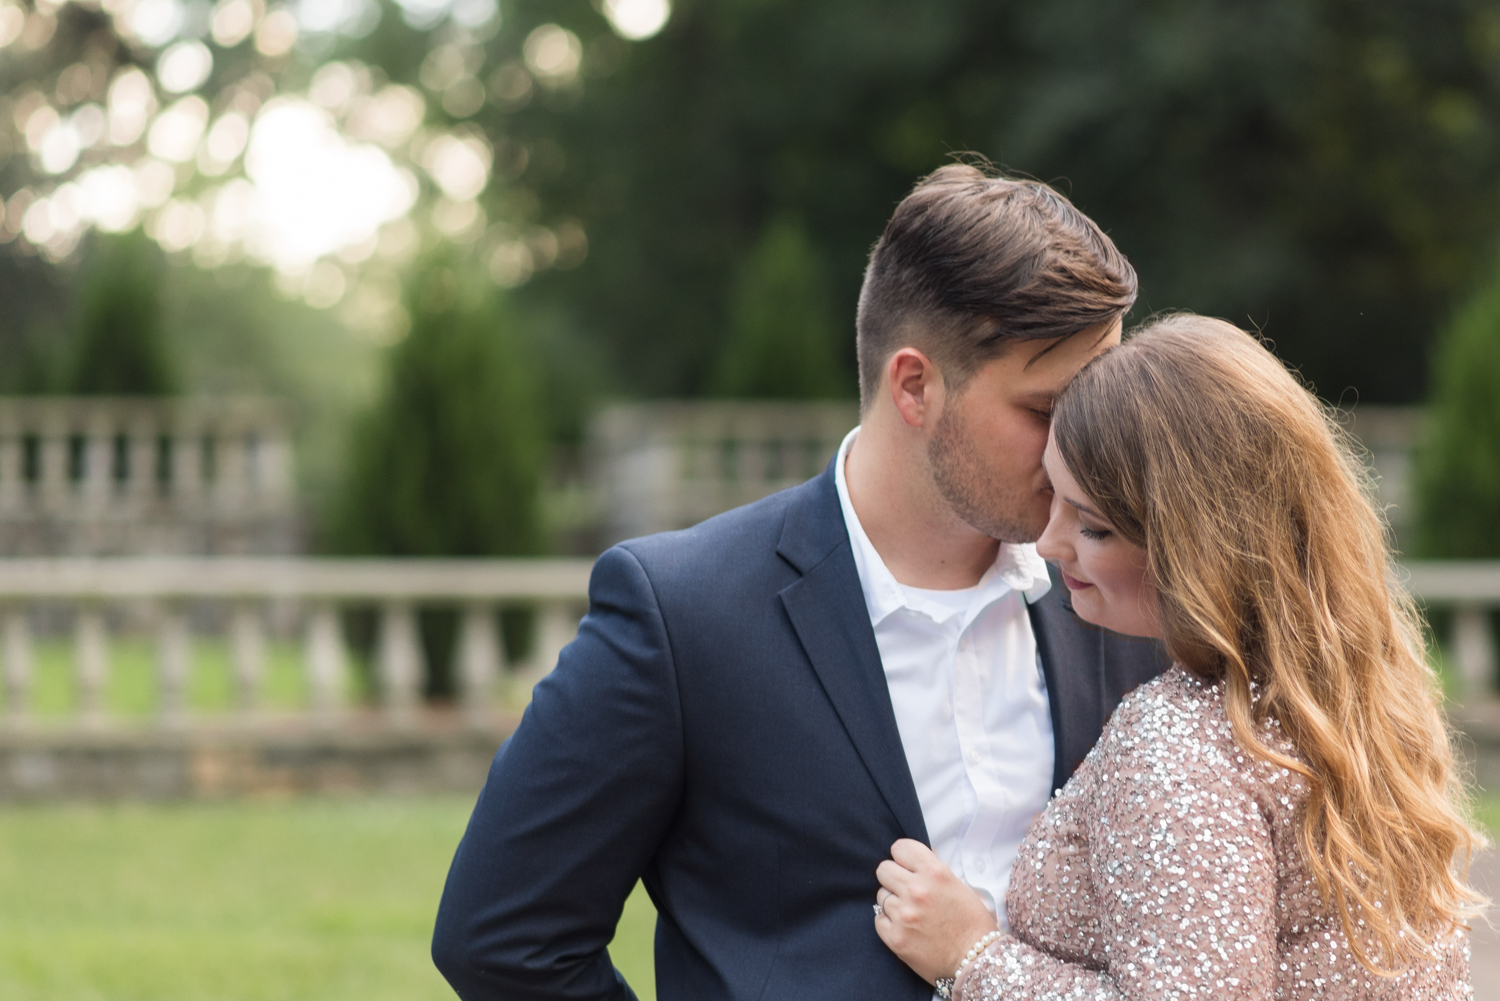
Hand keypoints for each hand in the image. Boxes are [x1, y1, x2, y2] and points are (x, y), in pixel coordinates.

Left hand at [874, 839, 998, 984]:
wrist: (977, 961)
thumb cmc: (971, 923)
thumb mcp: (958, 885)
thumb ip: (933, 870)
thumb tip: (912, 859)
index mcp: (935, 873)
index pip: (900, 848)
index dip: (903, 857)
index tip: (907, 866)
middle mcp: (917, 890)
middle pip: (884, 869)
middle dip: (893, 878)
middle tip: (905, 889)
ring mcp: (904, 914)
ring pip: (881, 895)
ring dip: (893, 902)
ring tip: (911, 912)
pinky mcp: (895, 937)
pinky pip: (878, 919)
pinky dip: (889, 922)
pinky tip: (906, 927)